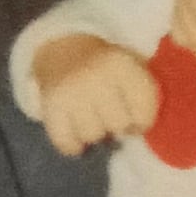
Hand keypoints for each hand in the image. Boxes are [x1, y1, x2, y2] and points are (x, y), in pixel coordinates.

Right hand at [32, 34, 158, 154]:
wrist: (64, 52)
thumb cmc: (107, 68)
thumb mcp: (131, 67)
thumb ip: (144, 95)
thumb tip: (141, 131)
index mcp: (122, 65)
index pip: (144, 112)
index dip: (143, 121)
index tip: (136, 117)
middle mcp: (96, 77)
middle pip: (119, 125)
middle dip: (118, 125)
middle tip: (111, 115)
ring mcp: (71, 93)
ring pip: (93, 136)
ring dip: (95, 133)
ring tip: (93, 119)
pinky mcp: (51, 107)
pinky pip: (67, 144)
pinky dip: (73, 144)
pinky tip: (76, 131)